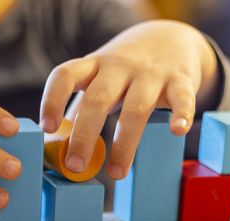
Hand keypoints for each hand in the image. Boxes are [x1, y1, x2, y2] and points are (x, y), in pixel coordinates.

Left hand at [39, 20, 218, 179]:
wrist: (170, 38)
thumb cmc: (125, 72)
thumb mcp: (98, 80)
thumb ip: (79, 110)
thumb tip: (53, 150)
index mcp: (93, 66)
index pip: (66, 76)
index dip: (53, 100)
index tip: (48, 127)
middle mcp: (119, 67)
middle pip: (98, 99)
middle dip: (84, 134)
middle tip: (75, 165)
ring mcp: (151, 73)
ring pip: (136, 107)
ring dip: (125, 143)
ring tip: (117, 173)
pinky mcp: (180, 80)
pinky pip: (181, 97)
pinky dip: (181, 114)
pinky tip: (177, 131)